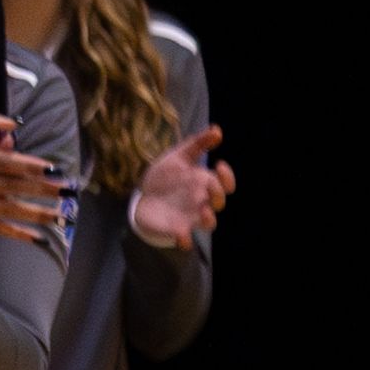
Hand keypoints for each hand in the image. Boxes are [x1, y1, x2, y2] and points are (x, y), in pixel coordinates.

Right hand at [0, 107, 64, 251]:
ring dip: (36, 213)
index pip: (2, 161)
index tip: (51, 167)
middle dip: (41, 189)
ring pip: (8, 209)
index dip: (28, 165)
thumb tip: (12, 123)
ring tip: (61, 214)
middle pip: (11, 186)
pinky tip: (37, 237)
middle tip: (68, 190)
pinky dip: (17, 233)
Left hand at [129, 123, 234, 244]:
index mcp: (204, 183)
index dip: (227, 177)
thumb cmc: (165, 176)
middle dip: (218, 195)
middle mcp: (201, 201)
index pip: (226, 183)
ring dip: (209, 219)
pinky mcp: (175, 229)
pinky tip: (182, 238)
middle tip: (209, 186)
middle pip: (219, 203)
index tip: (218, 164)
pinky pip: (184, 239)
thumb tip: (217, 129)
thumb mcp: (178, 157)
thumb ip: (197, 144)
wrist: (142, 195)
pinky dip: (185, 240)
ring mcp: (189, 217)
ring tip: (204, 212)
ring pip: (209, 224)